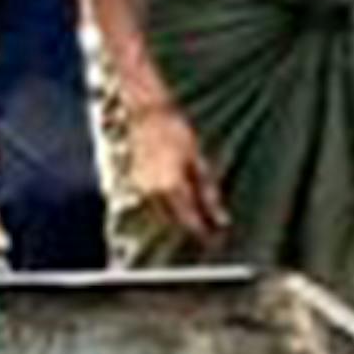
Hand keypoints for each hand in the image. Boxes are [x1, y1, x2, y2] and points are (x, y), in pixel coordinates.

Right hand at [120, 92, 222, 246]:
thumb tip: (221, 219)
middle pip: (173, 221)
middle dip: (190, 227)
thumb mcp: (197, 160)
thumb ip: (208, 192)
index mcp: (170, 187)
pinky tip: (173, 201)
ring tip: (193, 218)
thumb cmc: (174, 132)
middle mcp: (151, 193)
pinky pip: (149, 202)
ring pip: (160, 213)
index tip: (216, 240)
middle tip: (208, 232)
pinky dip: (163, 206)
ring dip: (176, 218)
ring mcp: (138, 188)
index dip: (203, 232)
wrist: (144, 113)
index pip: (189, 221)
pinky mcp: (131, 182)